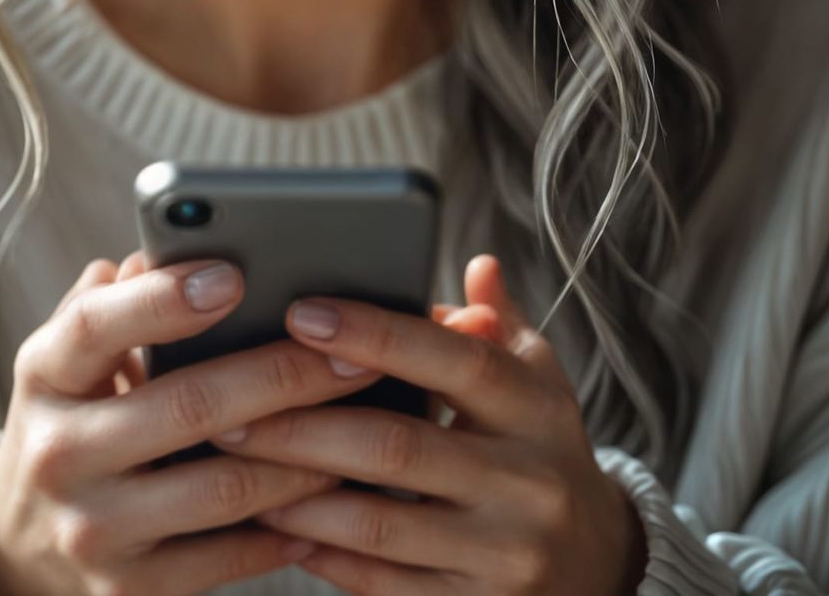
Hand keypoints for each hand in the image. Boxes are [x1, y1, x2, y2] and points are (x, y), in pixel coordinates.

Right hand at [0, 249, 386, 595]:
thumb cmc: (75, 415)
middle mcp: (60, 452)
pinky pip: (228, 557)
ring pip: (223, 487)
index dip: (163, 300)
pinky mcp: (129, 590)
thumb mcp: (72, 355)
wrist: (22, 543)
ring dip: (304, 454)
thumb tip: (161, 256)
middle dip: (283, 374)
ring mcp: (93, 529)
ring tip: (360, 420)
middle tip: (353, 351)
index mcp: (44, 375)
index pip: (95, 326)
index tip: (234, 274)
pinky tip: (330, 493)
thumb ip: (114, 300)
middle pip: (187, 406)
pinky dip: (286, 523)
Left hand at [212, 254, 648, 594]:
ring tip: (235, 465)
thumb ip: (496, 323)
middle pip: (398, 447)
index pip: (456, 360)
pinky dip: (325, 555)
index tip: (301, 312)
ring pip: (379, 525)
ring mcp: (503, 554)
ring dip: (298, 495)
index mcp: (536, 408)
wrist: (597, 564)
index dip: (376, 333)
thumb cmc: (540, 447)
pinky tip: (279, 525)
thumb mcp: (536, 378)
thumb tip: (474, 264)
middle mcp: (527, 482)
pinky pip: (384, 586)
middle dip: (303, 424)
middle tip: (231, 403)